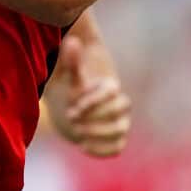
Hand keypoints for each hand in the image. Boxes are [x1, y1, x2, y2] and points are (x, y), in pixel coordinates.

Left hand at [48, 33, 131, 156]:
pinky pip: (117, 147)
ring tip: (78, 135)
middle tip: (72, 120)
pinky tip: (82, 146)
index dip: (93, 101)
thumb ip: (72, 62)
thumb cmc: (72, 92)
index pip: (111, 92)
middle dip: (96, 117)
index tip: (73, 109)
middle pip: (119, 111)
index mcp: (110, 88)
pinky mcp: (114, 140)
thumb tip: (71, 40)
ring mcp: (119, 123)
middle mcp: (119, 105)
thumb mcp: (70, 79)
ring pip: (120, 130)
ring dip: (99, 134)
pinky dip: (103, 150)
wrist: (71, 113)